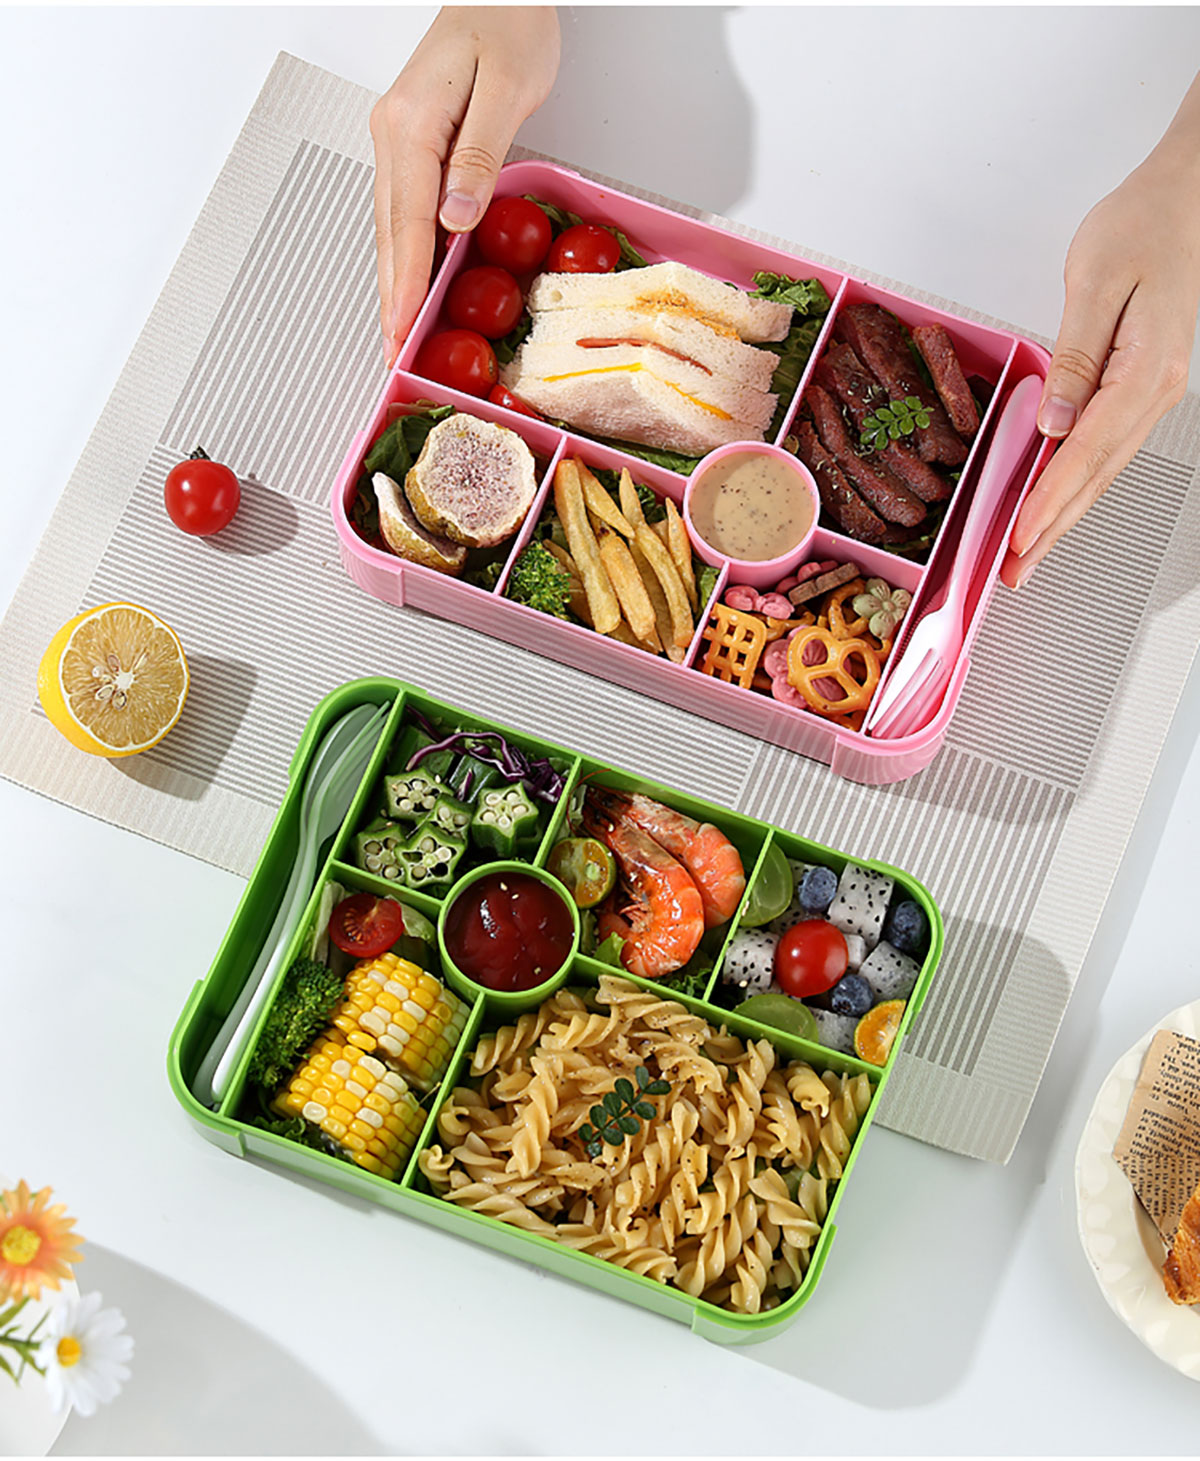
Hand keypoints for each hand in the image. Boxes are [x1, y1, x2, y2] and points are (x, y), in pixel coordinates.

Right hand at [370, 6, 560, 367]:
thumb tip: (456, 217)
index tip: (401, 327)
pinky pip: (407, 210)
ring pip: (393, 225)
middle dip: (391, 296)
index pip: (406, 219)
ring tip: (399, 333)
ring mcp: (400, 139)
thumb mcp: (506, 86)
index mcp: (411, 122)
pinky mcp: (415, 144)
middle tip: (393, 351)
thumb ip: (480, 154)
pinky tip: (415, 284)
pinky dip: (408, 253)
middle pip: (388, 231)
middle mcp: (395, 133)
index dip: (404, 281)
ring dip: (395, 282)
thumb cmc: (509, 22)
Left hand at [1002, 90, 1199, 588]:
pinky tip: (1057, 503)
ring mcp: (1152, 392)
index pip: (1086, 453)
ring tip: (1029, 554)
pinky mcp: (1142, 384)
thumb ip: (1075, 356)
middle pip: (1096, 477)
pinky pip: (1105, 448)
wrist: (1185, 196)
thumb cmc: (1145, 224)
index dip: (1049, 502)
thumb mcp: (1096, 282)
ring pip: (1102, 470)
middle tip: (1016, 572)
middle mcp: (1155, 391)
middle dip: (1053, 529)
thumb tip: (1056, 420)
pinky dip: (1078, 482)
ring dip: (1065, 515)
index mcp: (1145, 371)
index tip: (1019, 537)